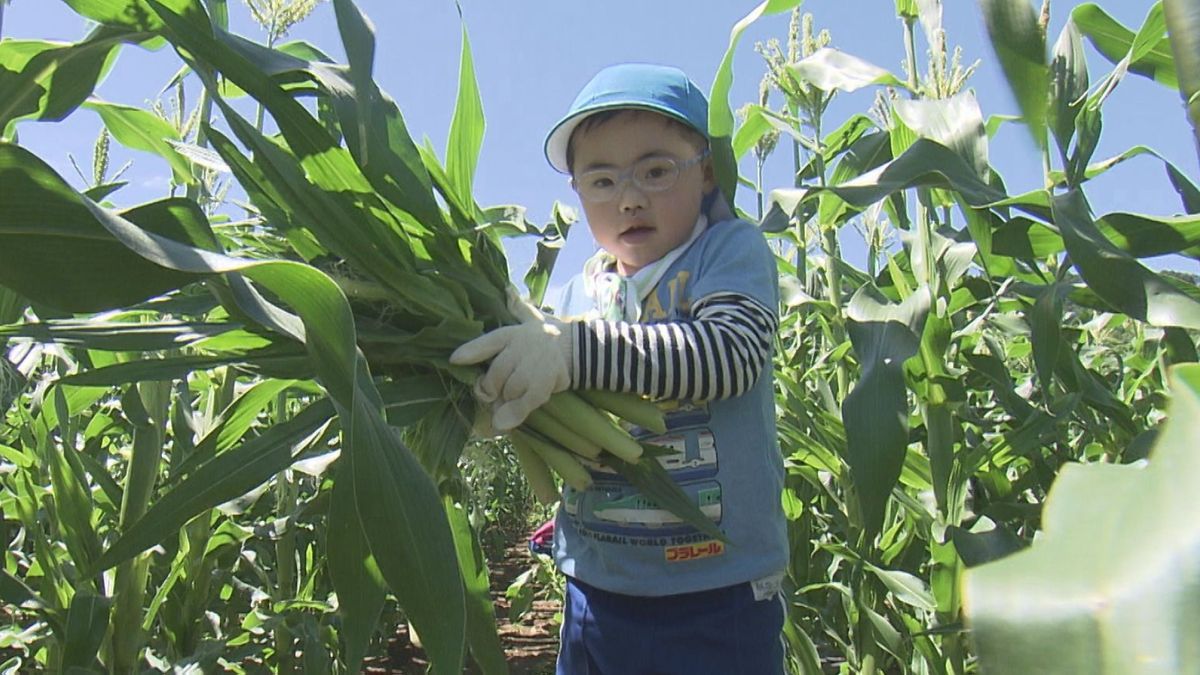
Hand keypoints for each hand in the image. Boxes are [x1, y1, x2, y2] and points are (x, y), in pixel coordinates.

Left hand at [450, 292, 572, 430]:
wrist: (580, 347)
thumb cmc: (548, 333)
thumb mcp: (532, 318)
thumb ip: (517, 307)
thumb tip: (508, 289)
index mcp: (512, 334)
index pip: (487, 343)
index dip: (470, 352)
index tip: (453, 360)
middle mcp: (521, 349)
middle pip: (494, 375)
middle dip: (489, 388)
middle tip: (491, 392)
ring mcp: (533, 367)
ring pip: (508, 390)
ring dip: (506, 398)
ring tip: (510, 396)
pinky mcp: (543, 385)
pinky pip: (524, 403)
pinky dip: (513, 415)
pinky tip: (503, 424)